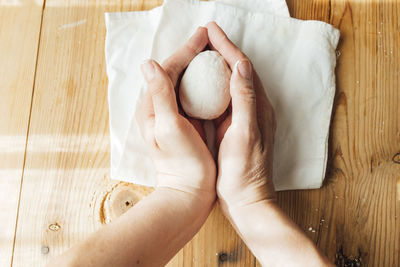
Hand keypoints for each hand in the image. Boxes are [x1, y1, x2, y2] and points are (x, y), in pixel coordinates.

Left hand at [136, 27, 215, 197]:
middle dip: (191, 52)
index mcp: (152, 106)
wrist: (188, 190)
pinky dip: (203, 82)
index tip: (203, 35)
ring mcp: (172, 115)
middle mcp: (159, 107)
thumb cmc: (181, 162)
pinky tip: (215, 76)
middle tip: (209, 36)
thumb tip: (149, 63)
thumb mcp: (169, 127)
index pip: (168, 69)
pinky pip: (192, 94)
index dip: (186, 50)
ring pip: (184, 81)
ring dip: (197, 64)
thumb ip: (160, 95)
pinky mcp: (185, 122)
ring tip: (213, 49)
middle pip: (174, 71)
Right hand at [206, 22, 276, 210]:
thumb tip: (240, 65)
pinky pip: (223, 99)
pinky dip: (212, 86)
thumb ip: (245, 100)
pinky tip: (200, 85)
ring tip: (201, 52)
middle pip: (237, 71)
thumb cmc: (245, 171)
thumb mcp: (245, 134)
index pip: (242, 67)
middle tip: (205, 35)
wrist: (246, 199)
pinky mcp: (233, 128)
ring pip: (229, 83)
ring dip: (217, 65)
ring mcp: (243, 118)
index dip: (227, 46)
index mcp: (257, 107)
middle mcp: (253, 109)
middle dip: (222, 50)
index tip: (211, 30)